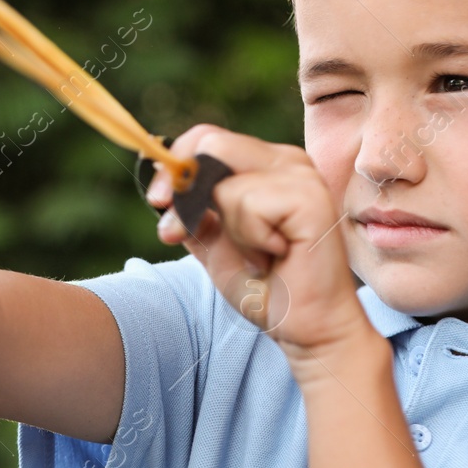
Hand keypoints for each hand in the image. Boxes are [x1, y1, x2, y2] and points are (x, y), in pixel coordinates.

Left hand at [145, 125, 374, 362]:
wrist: (308, 328)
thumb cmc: (266, 287)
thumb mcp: (214, 243)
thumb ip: (192, 212)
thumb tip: (164, 190)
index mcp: (267, 165)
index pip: (207, 138)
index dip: (175, 165)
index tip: (157, 201)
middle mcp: (287, 161)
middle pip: (211, 143)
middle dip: (182, 188)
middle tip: (174, 230)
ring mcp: (302, 176)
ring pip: (223, 179)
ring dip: (227, 227)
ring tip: (259, 252)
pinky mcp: (310, 198)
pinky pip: (247, 202)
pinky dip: (249, 236)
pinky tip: (278, 253)